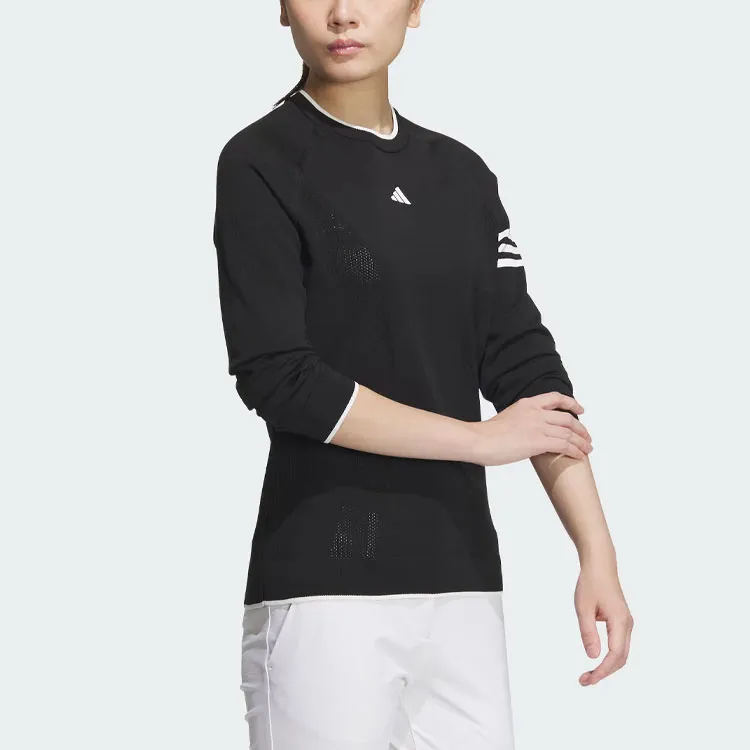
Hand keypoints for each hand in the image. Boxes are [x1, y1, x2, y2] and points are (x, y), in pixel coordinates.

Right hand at [475, 392, 592, 466]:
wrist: (479, 440)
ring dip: (581, 442)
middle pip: (567, 418)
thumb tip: (529, 431)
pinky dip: (575, 450)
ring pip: (569, 432)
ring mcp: (538, 426)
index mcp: (527, 404)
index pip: (555, 398)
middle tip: (586, 437)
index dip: (571, 403)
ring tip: (587, 449)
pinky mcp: (538, 442)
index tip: (580, 410)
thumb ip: (522, 420)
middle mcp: (535, 412)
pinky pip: (564, 445)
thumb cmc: (487, 434)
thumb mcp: (508, 418)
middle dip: (581, 429)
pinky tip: (579, 455)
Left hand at [575, 557, 633, 685]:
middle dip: (604, 672)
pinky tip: (597, 661)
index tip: (588, 679)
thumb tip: (593, 657)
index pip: (615, 655)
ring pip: (621, 653)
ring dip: (607, 666)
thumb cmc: (591, 583)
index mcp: (620, 621)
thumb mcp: (583, 607)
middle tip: (584, 681)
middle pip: (621, 658)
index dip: (603, 671)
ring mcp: (626, 623)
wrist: (600, 565)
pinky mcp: (622, 622)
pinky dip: (610, 657)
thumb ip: (588, 632)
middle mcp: (627, 625)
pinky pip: (619, 645)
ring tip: (588, 675)